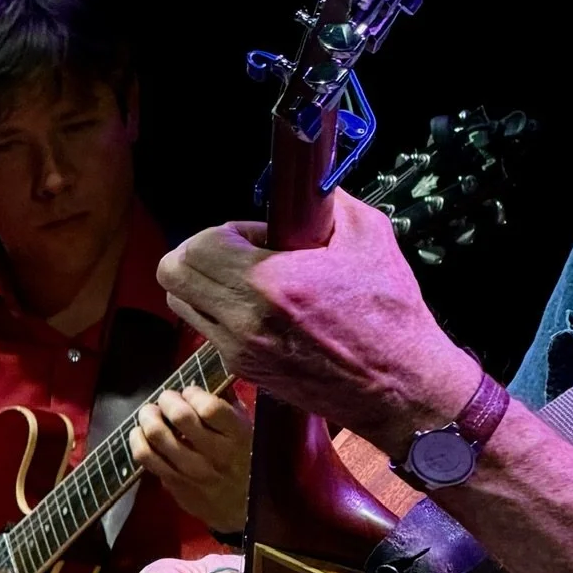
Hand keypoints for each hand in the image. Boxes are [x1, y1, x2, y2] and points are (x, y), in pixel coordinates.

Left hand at [128, 387, 251, 532]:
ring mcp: (193, 473)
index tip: (190, 392)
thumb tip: (205, 381)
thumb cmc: (249, 463)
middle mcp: (216, 455)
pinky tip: (140, 434)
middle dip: (167, 400)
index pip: (209, 407)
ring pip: (157, 438)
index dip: (193, 393)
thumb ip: (229, 407)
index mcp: (239, 437)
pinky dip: (138, 441)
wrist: (245, 512)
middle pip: (180, 417)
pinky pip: (147, 460)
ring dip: (148, 418)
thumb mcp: (249, 432)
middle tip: (165, 399)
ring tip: (149, 413)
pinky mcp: (176, 486)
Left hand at [156, 190, 478, 455]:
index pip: (198, 246)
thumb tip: (311, 185)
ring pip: (183, 304)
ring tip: (250, 280)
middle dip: (200, 252)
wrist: (399, 387)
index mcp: (271, 284)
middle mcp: (244, 321)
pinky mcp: (247, 372)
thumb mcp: (371, 238)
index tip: (259, 234)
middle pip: (173, 274)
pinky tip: (268, 310)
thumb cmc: (389, 316)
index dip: (224, 230)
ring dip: (205, 283)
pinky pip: (209, 331)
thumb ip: (332, 202)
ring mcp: (241, 351)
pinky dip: (225, 313)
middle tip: (239, 251)